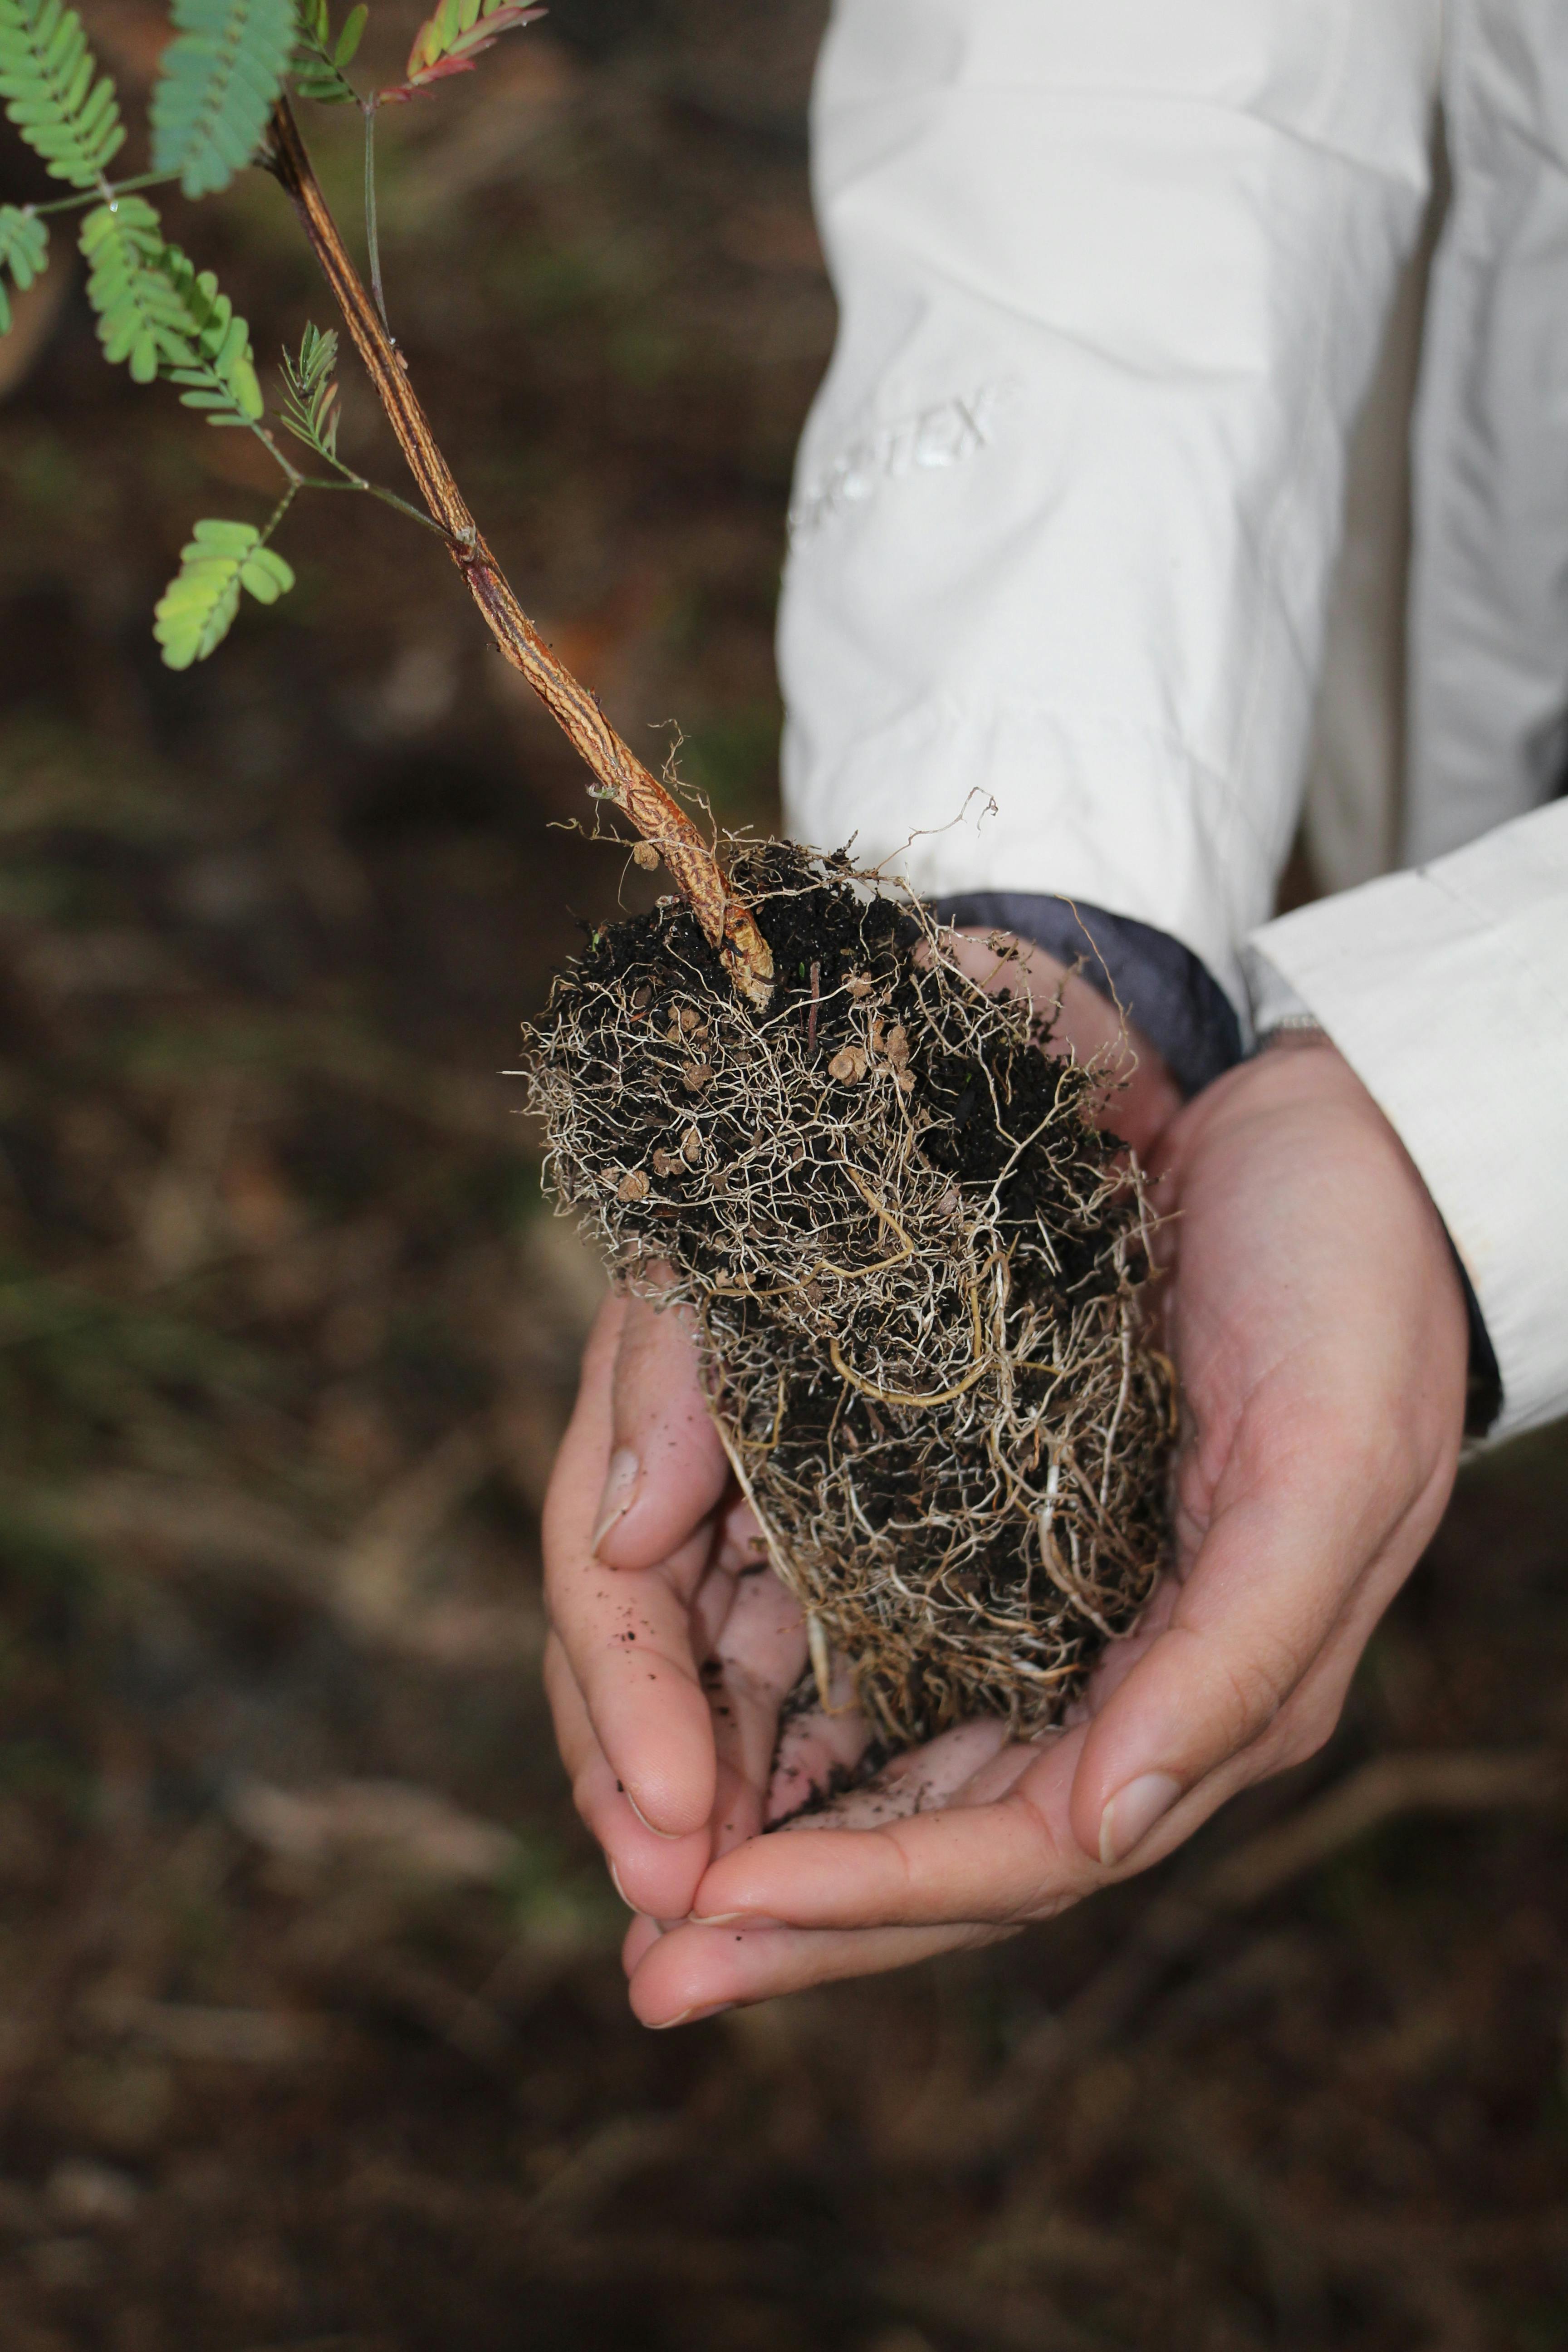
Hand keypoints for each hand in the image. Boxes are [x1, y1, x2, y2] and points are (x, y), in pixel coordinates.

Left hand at [543, 968, 1467, 2022]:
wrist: (1336, 1149)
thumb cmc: (1354, 1300)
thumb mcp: (1328, 1471)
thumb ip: (1230, 1660)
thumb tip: (1107, 1826)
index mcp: (1196, 1694)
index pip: (1012, 1850)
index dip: (865, 1898)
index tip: (718, 1916)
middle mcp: (1105, 1674)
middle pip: (924, 1830)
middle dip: (785, 1905)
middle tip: (650, 1971)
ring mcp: (1038, 1602)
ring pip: (878, 1753)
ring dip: (758, 1812)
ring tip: (637, 1872)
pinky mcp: (978, 1511)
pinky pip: (860, 1631)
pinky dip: (770, 1683)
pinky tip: (684, 1714)